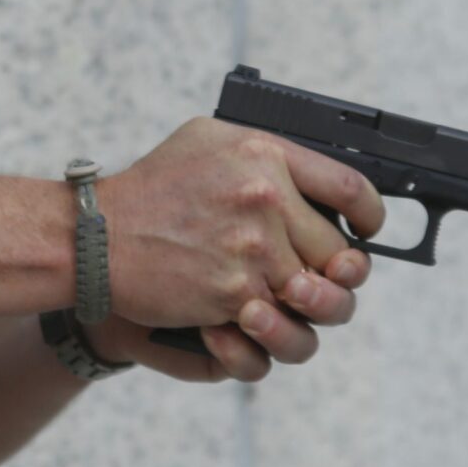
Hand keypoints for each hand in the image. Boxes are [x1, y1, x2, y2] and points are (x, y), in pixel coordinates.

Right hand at [90, 118, 386, 358]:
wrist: (96, 237)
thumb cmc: (150, 188)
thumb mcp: (208, 140)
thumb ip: (264, 152)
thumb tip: (311, 173)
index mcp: (266, 155)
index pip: (350, 186)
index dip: (370, 215)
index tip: (366, 229)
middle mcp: (266, 199)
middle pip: (340, 252)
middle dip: (333, 271)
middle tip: (315, 274)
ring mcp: (253, 250)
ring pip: (318, 297)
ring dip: (309, 307)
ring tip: (290, 301)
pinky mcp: (235, 294)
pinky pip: (278, 322)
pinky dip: (267, 326)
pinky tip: (249, 315)